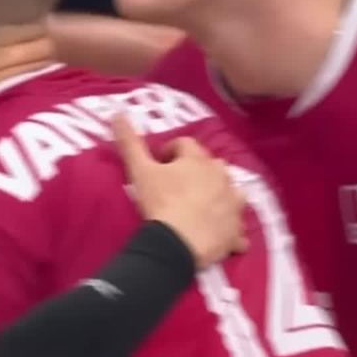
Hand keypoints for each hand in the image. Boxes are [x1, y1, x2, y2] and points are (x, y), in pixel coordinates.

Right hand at [111, 114, 248, 267]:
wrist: (179, 242)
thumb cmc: (161, 202)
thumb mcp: (140, 171)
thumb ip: (130, 143)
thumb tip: (117, 114)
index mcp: (199, 160)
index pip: (185, 144)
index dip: (170, 151)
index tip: (157, 163)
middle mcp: (222, 177)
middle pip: (213, 166)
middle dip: (199, 172)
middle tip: (180, 186)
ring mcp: (233, 205)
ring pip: (234, 194)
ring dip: (223, 197)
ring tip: (206, 208)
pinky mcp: (235, 232)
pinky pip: (238, 232)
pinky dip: (232, 233)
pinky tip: (224, 239)